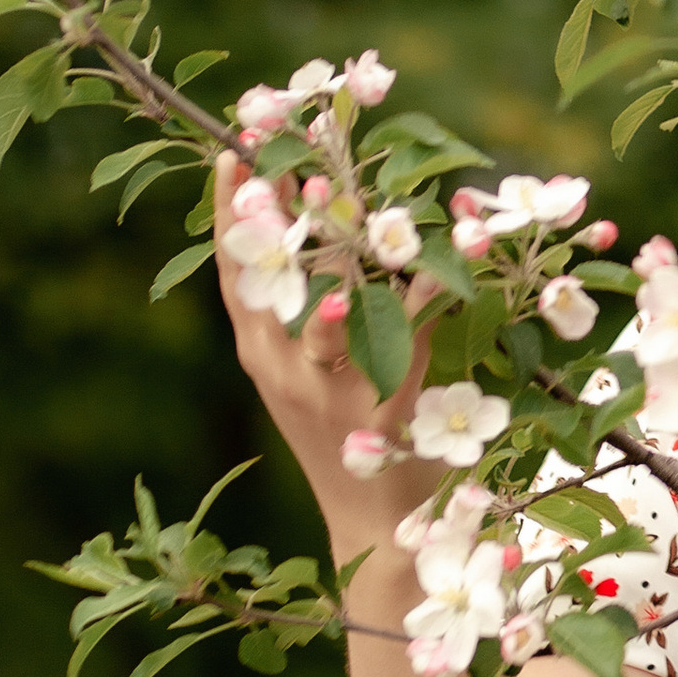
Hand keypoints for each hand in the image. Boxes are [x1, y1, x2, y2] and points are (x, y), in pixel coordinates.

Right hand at [211, 149, 441, 553]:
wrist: (372, 523)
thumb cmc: (347, 431)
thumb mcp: (313, 369)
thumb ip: (312, 307)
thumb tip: (331, 219)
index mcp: (261, 351)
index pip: (234, 272)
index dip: (230, 214)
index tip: (230, 153)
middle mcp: (283, 367)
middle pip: (269, 287)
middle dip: (273, 222)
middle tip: (283, 161)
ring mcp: (329, 394)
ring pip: (326, 325)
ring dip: (338, 271)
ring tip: (346, 223)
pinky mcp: (383, 418)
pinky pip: (406, 348)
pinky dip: (426, 305)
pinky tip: (447, 267)